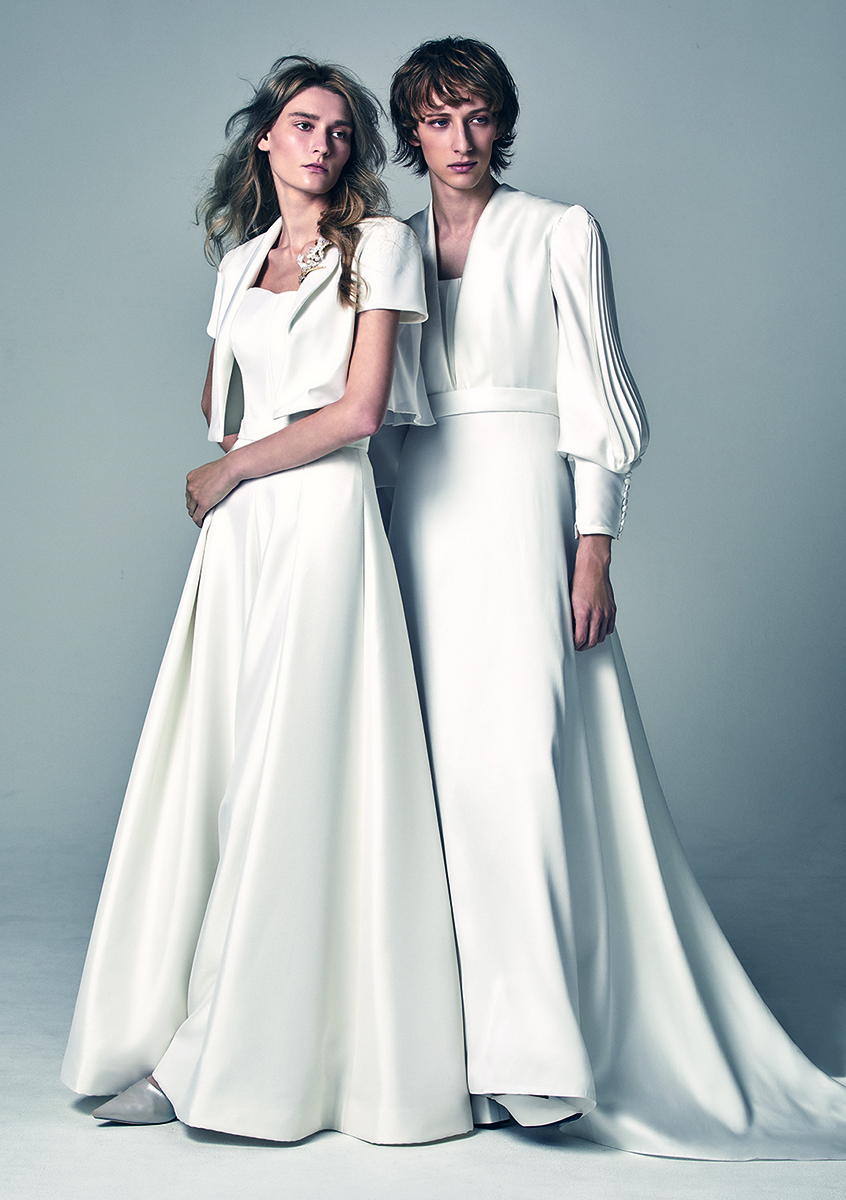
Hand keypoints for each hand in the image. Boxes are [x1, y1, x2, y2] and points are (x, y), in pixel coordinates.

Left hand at [185, 455, 238, 526]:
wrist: (230, 468)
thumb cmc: (226, 467)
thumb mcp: (211, 470)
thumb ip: (207, 478)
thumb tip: (210, 484)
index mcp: (191, 477)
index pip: (189, 492)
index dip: (193, 499)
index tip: (197, 502)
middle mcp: (191, 486)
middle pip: (189, 502)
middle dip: (194, 507)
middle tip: (200, 511)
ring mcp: (196, 496)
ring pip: (192, 511)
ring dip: (196, 515)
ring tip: (203, 518)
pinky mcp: (203, 504)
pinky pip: (197, 517)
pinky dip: (199, 522)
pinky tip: (202, 523)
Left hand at [571, 534, 615, 649]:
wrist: (593, 568)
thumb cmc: (579, 581)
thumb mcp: (569, 600)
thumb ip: (570, 617)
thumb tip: (568, 629)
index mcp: (583, 613)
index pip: (580, 639)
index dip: (575, 645)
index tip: (572, 645)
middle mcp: (596, 615)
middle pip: (592, 641)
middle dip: (584, 646)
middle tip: (578, 646)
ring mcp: (606, 612)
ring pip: (601, 637)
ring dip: (593, 640)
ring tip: (587, 639)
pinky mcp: (612, 609)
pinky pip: (609, 628)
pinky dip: (603, 632)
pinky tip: (596, 630)